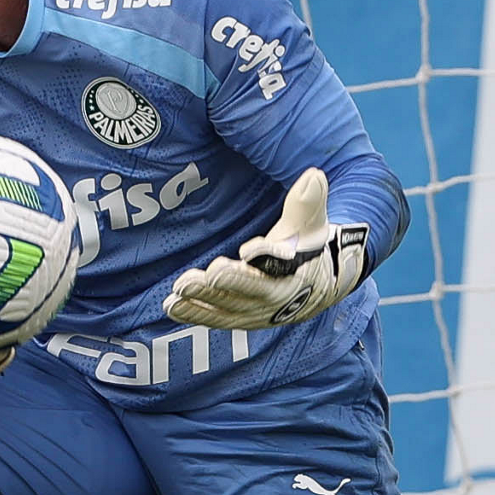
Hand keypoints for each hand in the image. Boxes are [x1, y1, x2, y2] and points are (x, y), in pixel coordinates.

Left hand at [162, 168, 368, 329]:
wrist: (321, 284)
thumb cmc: (311, 248)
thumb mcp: (314, 225)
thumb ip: (308, 203)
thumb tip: (313, 176)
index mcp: (291, 282)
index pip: (268, 280)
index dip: (245, 275)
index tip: (224, 264)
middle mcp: (272, 303)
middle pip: (239, 298)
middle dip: (211, 291)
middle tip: (186, 282)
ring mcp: (255, 313)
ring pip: (224, 312)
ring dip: (198, 306)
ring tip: (174, 297)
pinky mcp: (242, 316)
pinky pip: (217, 318)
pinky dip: (196, 314)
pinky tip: (173, 307)